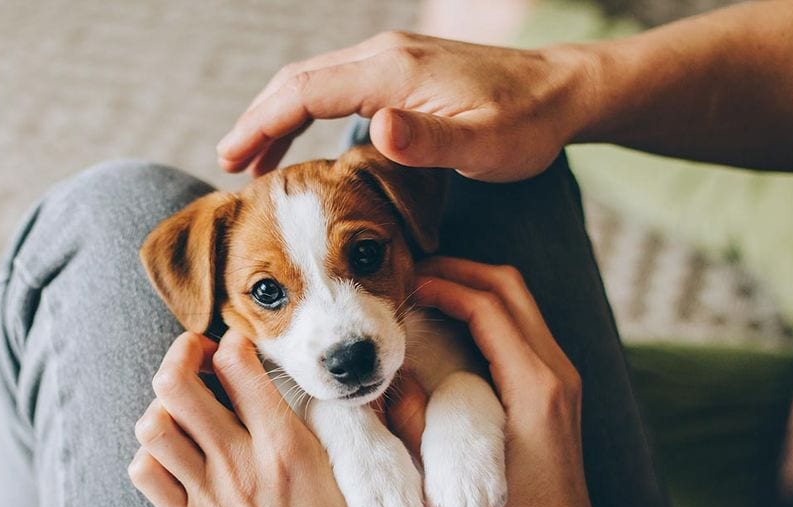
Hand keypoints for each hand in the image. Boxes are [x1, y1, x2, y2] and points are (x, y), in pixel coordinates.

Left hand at [128, 330, 387, 506]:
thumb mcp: (361, 478)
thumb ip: (357, 425)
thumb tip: (359, 384)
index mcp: (285, 446)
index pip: (238, 365)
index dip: (235, 340)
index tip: (242, 345)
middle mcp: (239, 464)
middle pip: (177, 385)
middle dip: (182, 354)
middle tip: (200, 357)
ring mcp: (208, 494)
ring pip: (153, 426)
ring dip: (164, 405)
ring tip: (186, 406)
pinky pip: (145, 473)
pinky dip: (152, 453)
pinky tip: (178, 451)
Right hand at [216, 31, 589, 180]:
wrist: (563, 91)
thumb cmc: (527, 124)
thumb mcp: (483, 144)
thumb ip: (427, 140)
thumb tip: (373, 127)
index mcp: (393, 71)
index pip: (305, 91)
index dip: (262, 124)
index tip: (231, 160)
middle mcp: (384, 55)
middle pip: (298, 80)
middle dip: (258, 120)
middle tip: (229, 165)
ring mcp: (392, 59)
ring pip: (314, 81)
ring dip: (279, 116)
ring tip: (255, 161)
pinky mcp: (402, 71)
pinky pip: (337, 86)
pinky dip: (307, 112)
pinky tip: (306, 143)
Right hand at [409, 257, 679, 506]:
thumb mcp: (454, 475)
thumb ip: (416, 423)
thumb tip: (388, 376)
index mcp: (535, 385)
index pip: (489, 307)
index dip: (444, 286)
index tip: (406, 285)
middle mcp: (555, 369)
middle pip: (510, 286)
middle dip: (460, 270)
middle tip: (414, 273)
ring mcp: (560, 373)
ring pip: (518, 299)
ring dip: (473, 285)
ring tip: (427, 288)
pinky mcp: (555, 381)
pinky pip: (521, 322)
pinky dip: (485, 308)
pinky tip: (450, 320)